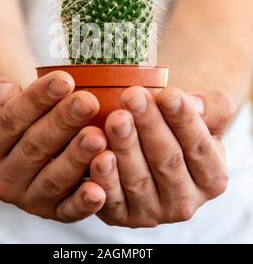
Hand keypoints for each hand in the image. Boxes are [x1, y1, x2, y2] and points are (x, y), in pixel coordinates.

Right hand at [0, 72, 106, 221]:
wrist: (31, 137)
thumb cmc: (19, 112)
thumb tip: (7, 94)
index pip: (11, 120)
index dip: (38, 99)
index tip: (65, 80)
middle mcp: (3, 178)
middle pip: (35, 148)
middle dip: (63, 123)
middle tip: (88, 102)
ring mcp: (29, 198)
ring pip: (53, 179)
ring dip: (77, 158)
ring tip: (99, 137)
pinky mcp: (54, 212)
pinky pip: (68, 210)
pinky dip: (84, 202)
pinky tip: (100, 190)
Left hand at [90, 87, 235, 227]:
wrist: (147, 148)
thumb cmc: (176, 128)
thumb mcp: (203, 117)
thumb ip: (210, 109)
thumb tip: (192, 104)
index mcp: (212, 177)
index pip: (199, 147)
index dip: (183, 120)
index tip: (168, 94)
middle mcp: (185, 201)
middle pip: (167, 161)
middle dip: (149, 126)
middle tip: (133, 97)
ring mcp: (153, 213)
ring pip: (139, 180)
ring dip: (126, 147)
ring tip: (116, 119)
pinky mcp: (122, 217)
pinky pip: (112, 200)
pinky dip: (106, 179)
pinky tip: (99, 156)